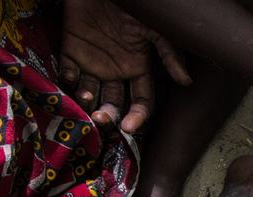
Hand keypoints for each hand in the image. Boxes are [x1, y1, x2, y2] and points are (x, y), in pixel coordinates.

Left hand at [60, 0, 190, 132]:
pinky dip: (67, 81)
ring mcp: (92, 62)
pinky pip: (67, 73)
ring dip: (87, 102)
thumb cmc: (135, 5)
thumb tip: (186, 81)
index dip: (137, 116)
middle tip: (101, 119)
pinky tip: (71, 78)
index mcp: (137, 67)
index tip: (130, 128)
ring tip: (86, 97)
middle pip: (113, 103)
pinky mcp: (71, 49)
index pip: (141, 101)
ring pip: (90, 93)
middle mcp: (116, 70)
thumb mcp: (155, 28)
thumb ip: (168, 54)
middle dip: (108, 115)